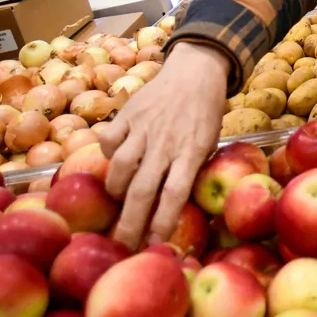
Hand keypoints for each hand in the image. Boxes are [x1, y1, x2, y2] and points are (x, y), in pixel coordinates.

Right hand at [100, 42, 228, 249]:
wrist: (196, 71)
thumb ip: (191, 170)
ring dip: (115, 189)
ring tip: (118, 198)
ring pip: (120, 167)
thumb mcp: (210, 143)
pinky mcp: (128, 113)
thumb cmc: (205, 114)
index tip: (155, 245)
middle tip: (122, 245)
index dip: (163, 222)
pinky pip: (108, 139)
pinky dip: (107, 154)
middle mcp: (166, 142)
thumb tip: (173, 206)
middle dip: (130, 223)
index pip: (175, 194)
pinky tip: (114, 159)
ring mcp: (144, 127)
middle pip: (143, 190)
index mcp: (192, 152)